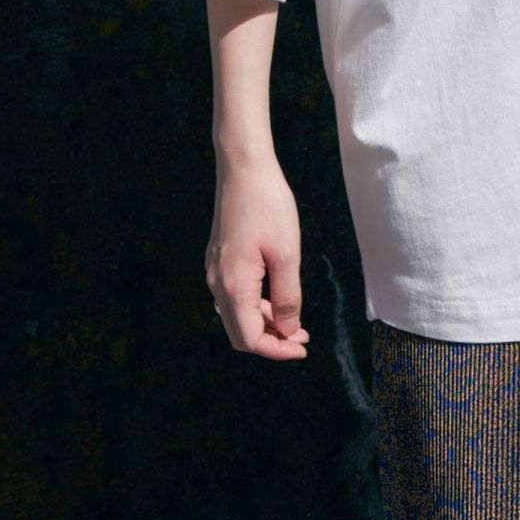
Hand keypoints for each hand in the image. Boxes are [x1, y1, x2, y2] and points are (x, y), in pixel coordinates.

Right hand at [205, 157, 310, 359]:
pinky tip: (278, 298)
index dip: (277, 350)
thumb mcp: (287, 253)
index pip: (250, 338)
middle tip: (302, 339)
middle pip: (240, 332)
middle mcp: (218, 283)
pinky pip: (235, 295)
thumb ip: (288, 296)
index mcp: (234, 286)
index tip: (303, 348)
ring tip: (296, 321)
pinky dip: (257, 305)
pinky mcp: (220, 258)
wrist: (243, 168)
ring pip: (237, 314)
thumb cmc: (268, 206)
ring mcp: (216, 270)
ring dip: (265, 323)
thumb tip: (289, 330)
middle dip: (271, 341)